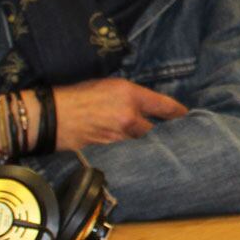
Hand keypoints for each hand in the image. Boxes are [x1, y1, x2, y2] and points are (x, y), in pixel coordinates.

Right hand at [51, 79, 186, 149]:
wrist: (52, 116)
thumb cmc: (77, 96)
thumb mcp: (108, 85)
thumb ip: (130, 95)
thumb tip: (145, 105)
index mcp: (129, 94)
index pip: (164, 105)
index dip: (179, 113)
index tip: (187, 116)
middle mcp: (129, 116)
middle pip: (157, 130)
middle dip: (163, 133)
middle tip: (172, 136)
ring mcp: (119, 136)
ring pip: (143, 143)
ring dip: (147, 144)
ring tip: (155, 146)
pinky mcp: (110, 150)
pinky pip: (128, 152)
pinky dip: (131, 152)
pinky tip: (133, 154)